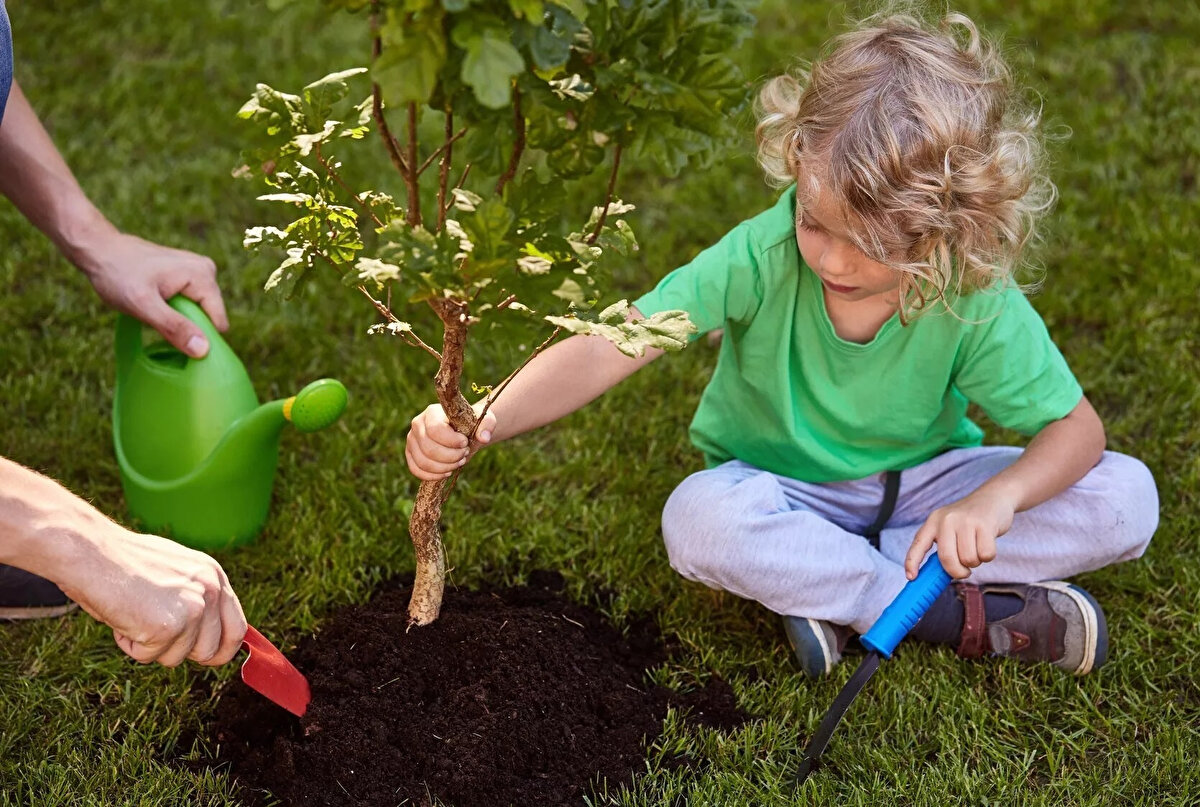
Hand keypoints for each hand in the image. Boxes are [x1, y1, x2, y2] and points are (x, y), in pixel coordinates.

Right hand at [57, 527, 246, 666]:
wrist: (92, 552)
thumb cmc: (123, 562)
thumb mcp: (174, 572)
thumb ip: (195, 597)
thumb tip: (205, 634)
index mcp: (214, 576)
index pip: (237, 628)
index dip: (222, 649)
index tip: (208, 658)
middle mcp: (210, 591)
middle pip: (211, 651)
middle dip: (182, 652)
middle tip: (154, 634)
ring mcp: (192, 609)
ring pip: (176, 658)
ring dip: (151, 646)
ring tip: (133, 614)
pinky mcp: (169, 626)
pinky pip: (148, 656)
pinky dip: (130, 645)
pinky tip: (122, 617)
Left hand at [74, 230, 227, 357]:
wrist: (99, 249)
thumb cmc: (117, 274)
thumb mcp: (142, 305)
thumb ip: (174, 327)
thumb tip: (203, 350)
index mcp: (203, 276)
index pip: (217, 323)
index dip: (198, 338)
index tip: (171, 339)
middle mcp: (207, 270)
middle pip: (209, 317)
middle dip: (186, 327)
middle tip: (156, 320)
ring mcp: (199, 271)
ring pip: (199, 312)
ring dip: (178, 319)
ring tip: (153, 309)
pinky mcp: (189, 274)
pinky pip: (191, 303)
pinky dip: (175, 310)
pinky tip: (155, 303)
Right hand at [405, 403, 496, 480]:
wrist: (463, 432)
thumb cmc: (472, 425)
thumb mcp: (484, 421)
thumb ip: (486, 426)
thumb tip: (484, 438)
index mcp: (432, 412)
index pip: (435, 430)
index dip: (451, 441)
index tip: (465, 443)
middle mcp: (417, 424)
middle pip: (429, 448)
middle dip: (450, 457)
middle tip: (464, 454)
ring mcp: (412, 440)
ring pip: (423, 461)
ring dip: (444, 467)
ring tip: (459, 462)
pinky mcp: (411, 454)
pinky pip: (416, 470)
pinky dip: (433, 476)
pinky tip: (447, 473)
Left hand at [903, 490, 1016, 579]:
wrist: (994, 497)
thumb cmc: (970, 520)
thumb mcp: (950, 527)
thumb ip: (943, 547)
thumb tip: (937, 577)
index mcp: (933, 521)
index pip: (918, 543)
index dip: (912, 562)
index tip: (911, 577)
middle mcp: (946, 520)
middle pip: (947, 559)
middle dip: (957, 572)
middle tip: (965, 571)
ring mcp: (965, 521)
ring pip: (968, 560)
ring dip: (975, 561)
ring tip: (977, 547)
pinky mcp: (984, 524)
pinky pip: (986, 555)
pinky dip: (988, 556)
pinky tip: (987, 543)